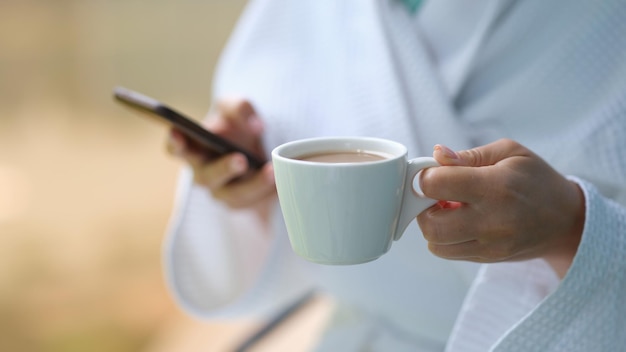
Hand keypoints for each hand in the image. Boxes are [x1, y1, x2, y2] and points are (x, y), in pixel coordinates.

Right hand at [166, 97, 275, 209]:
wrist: (256, 147)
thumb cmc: (235, 126)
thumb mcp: (236, 108)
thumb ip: (241, 107)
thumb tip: (255, 125)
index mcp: (193, 147)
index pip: (176, 149)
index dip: (175, 143)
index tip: (178, 133)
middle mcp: (202, 172)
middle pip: (206, 176)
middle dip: (223, 168)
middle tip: (240, 159)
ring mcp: (221, 191)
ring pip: (233, 193)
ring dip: (253, 183)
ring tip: (270, 171)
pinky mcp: (240, 203)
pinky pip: (252, 201)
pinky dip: (266, 189)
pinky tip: (280, 177)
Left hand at [417, 139, 584, 276]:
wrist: (566, 220)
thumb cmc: (536, 179)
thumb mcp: (509, 153)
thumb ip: (468, 155)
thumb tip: (437, 154)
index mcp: (495, 187)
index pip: (436, 185)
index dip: (426, 176)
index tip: (433, 172)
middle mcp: (491, 221)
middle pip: (430, 224)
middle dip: (423, 207)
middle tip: (437, 195)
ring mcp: (490, 246)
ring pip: (435, 244)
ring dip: (433, 225)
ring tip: (450, 209)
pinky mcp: (488, 259)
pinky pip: (449, 253)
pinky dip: (446, 238)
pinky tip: (461, 222)